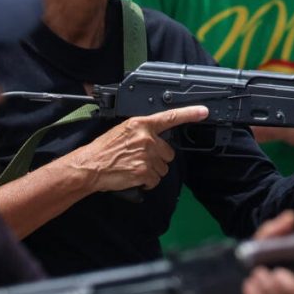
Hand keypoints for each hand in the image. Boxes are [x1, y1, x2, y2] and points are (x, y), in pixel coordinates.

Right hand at [69, 106, 207, 192]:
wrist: (90, 166)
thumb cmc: (103, 149)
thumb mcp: (122, 131)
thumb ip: (141, 131)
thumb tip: (155, 137)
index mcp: (141, 124)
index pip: (170, 117)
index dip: (190, 113)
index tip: (203, 112)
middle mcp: (146, 138)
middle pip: (168, 152)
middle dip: (158, 158)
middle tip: (141, 159)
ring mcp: (147, 155)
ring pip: (163, 168)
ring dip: (152, 171)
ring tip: (134, 168)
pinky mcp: (145, 171)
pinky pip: (155, 180)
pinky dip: (147, 182)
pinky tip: (134, 176)